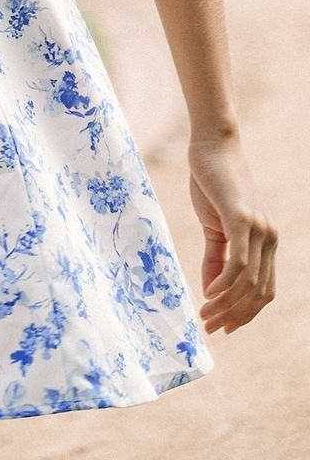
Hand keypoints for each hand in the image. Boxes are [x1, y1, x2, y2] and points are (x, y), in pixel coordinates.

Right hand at [188, 130, 277, 336]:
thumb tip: (211, 292)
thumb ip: (215, 259)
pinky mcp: (242, 219)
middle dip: (235, 316)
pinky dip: (225, 283)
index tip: (222, 327)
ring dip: (226, 305)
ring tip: (204, 314)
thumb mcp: (214, 227)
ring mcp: (259, 229)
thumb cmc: (212, 184)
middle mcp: (269, 239)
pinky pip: (239, 262)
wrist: (211, 147)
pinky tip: (208, 293)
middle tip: (209, 327)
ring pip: (249, 282)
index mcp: (266, 242)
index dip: (245, 313)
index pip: (263, 290)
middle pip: (258, 293)